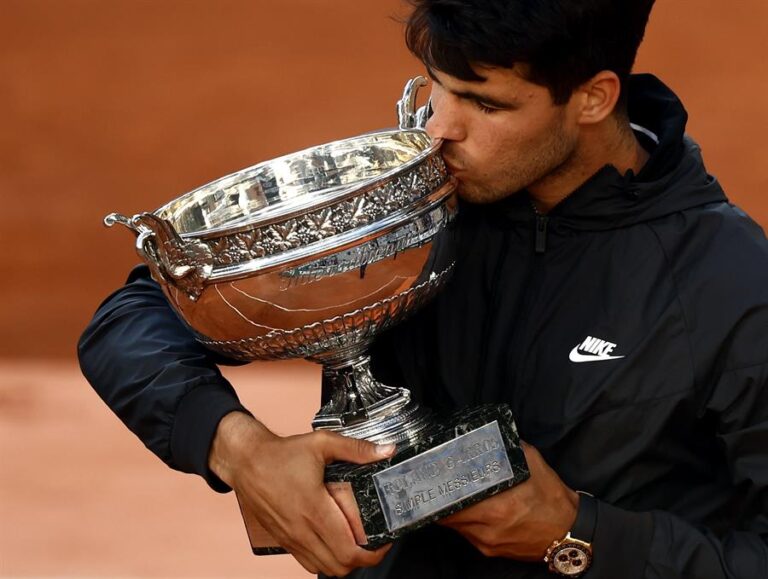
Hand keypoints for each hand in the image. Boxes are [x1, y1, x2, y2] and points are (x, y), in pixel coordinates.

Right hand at [209, 411, 393, 576]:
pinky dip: (325, 560)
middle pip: (341, 566)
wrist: (245, 461)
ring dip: (344, 562)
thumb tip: (386, 451)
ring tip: (357, 543)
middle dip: (364, 559)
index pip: (349, 551)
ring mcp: (291, 538)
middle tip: (375, 542)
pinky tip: (333, 543)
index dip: (373, 553)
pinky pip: (308, 563)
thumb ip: (356, 449)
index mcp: (315, 509)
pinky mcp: (283, 540)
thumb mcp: (321, 443)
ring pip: (325, 568)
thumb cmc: (281, 454)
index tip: (384, 540)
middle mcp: (302, 530)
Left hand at [438, 441, 578, 560]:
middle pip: (448, 516)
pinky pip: (467, 534)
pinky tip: (470, 509)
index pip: (452, 503)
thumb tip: (488, 434)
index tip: (434, 478)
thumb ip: (508, 448)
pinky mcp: (491, 551)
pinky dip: (465, 521)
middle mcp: (488, 529)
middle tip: (439, 483)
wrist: (569, 532)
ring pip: (456, 526)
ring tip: (453, 493)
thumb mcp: (532, 463)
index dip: (439, 490)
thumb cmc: (552, 498)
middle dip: (442, 500)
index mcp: (496, 508)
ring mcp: (487, 543)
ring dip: (452, 511)